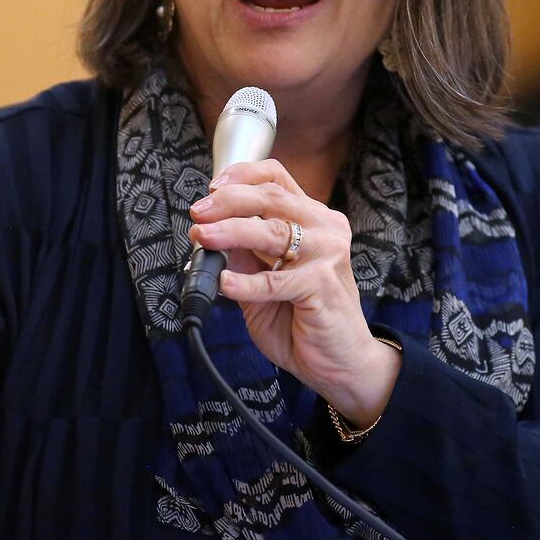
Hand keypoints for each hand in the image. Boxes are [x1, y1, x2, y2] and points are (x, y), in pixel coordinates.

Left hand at [187, 159, 399, 427]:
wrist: (341, 363)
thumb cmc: (303, 318)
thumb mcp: (263, 282)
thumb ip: (243, 257)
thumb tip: (207, 234)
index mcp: (312, 219)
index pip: (277, 177)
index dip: (242, 176)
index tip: (212, 188)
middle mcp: (325, 229)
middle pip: (272, 198)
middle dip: (228, 202)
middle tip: (198, 214)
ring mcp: (328, 255)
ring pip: (274, 231)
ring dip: (231, 232)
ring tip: (203, 238)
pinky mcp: (323, 286)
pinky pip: (275, 280)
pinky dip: (246, 282)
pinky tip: (225, 283)